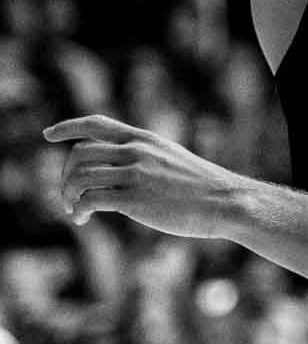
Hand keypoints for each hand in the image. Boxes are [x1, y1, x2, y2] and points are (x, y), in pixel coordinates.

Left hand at [44, 114, 245, 238]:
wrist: (223, 201)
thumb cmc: (198, 185)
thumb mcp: (170, 157)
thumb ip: (142, 157)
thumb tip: (115, 168)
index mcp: (144, 138)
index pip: (96, 124)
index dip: (68, 127)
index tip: (48, 135)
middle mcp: (136, 151)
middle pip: (79, 153)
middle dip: (65, 176)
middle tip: (70, 196)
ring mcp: (135, 174)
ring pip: (79, 176)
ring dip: (67, 195)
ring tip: (75, 210)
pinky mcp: (133, 198)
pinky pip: (89, 200)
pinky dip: (79, 211)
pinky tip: (84, 219)